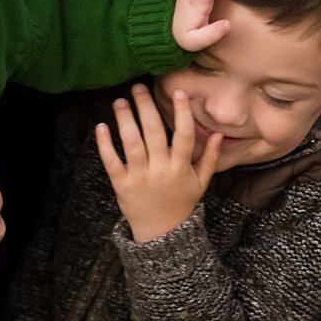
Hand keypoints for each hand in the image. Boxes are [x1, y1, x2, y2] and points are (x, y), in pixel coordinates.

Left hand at [96, 83, 220, 243]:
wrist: (161, 233)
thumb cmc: (181, 203)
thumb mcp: (201, 182)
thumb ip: (209, 157)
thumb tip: (218, 133)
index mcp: (181, 167)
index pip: (183, 136)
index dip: (181, 113)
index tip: (177, 92)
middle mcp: (161, 170)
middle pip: (153, 133)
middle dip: (145, 107)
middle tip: (138, 87)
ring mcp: (140, 177)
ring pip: (132, 143)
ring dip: (125, 120)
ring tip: (120, 101)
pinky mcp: (122, 185)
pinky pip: (112, 162)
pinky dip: (105, 145)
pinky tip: (102, 127)